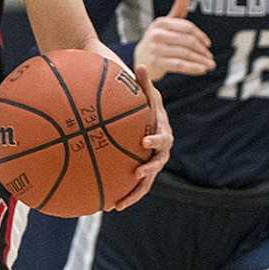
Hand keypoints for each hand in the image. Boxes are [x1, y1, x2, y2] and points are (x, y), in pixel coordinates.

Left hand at [110, 63, 172, 209]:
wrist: (146, 118)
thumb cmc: (144, 103)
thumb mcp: (145, 92)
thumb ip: (144, 83)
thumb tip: (141, 64)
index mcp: (162, 132)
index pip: (162, 138)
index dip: (155, 141)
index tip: (144, 142)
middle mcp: (159, 151)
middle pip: (157, 164)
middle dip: (148, 171)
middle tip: (138, 173)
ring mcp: (150, 163)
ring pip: (145, 182)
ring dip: (133, 194)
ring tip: (116, 205)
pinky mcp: (140, 172)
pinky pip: (133, 185)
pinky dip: (123, 195)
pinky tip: (106, 205)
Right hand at [132, 0, 212, 77]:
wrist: (140, 58)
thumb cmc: (158, 39)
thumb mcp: (166, 23)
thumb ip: (177, 10)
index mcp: (161, 22)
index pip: (187, 27)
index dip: (200, 36)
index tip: (208, 44)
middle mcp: (157, 34)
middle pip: (187, 41)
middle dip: (202, 50)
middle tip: (211, 57)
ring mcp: (156, 48)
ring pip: (185, 54)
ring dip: (200, 60)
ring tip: (210, 66)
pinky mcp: (156, 62)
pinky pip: (179, 65)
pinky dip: (192, 68)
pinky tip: (201, 70)